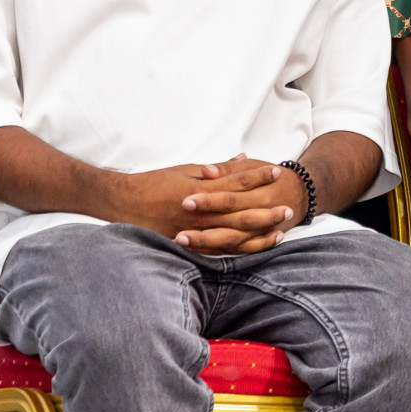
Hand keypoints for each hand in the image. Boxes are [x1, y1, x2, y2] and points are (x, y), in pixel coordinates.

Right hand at [111, 157, 294, 253]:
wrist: (121, 203)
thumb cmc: (153, 183)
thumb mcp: (184, 170)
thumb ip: (214, 168)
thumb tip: (241, 160)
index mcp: (200, 190)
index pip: (236, 182)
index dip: (258, 177)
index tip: (277, 172)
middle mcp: (199, 213)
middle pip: (240, 213)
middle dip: (266, 210)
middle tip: (289, 207)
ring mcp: (193, 232)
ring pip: (232, 236)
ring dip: (258, 234)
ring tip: (279, 231)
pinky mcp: (186, 246)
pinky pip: (217, 251)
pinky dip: (237, 251)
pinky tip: (254, 249)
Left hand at [173, 155, 309, 252]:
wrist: (300, 192)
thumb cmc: (271, 175)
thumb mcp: (252, 166)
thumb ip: (227, 169)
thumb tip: (206, 171)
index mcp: (259, 193)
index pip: (230, 198)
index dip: (208, 200)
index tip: (185, 200)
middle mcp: (260, 214)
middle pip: (229, 223)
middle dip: (203, 227)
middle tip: (178, 228)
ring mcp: (259, 231)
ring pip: (231, 241)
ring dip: (205, 242)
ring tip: (181, 241)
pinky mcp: (256, 241)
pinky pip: (237, 251)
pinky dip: (218, 252)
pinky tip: (196, 251)